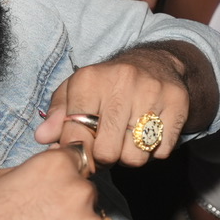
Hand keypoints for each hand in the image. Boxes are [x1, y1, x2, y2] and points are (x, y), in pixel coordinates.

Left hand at [36, 44, 191, 166]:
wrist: (155, 62)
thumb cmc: (108, 84)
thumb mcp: (76, 91)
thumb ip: (57, 114)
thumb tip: (42, 137)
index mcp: (90, 80)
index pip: (77, 133)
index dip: (78, 151)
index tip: (84, 151)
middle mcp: (122, 82)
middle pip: (107, 151)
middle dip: (106, 157)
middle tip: (108, 148)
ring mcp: (152, 92)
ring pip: (136, 156)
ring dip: (131, 156)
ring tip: (127, 140)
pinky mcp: (178, 103)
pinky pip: (162, 151)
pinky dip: (154, 151)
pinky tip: (148, 134)